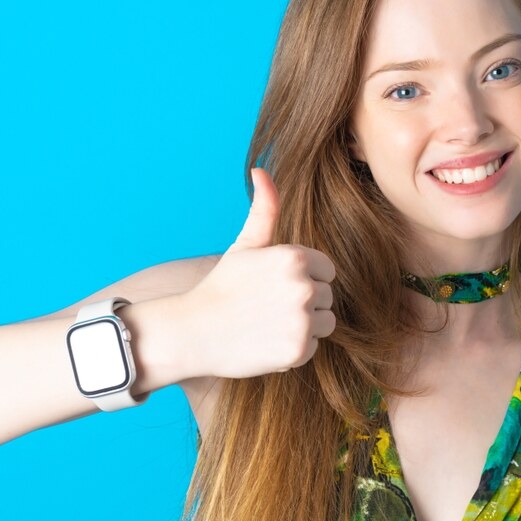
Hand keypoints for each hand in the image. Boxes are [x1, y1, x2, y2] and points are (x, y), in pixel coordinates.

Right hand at [173, 168, 336, 379]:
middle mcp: (304, 286)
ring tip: (269, 324)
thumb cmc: (221, 286)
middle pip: (327, 296)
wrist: (192, 331)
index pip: (327, 270)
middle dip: (304, 303)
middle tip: (268, 307)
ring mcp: (302, 320)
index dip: (304, 278)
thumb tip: (261, 170)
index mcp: (295, 257)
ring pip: (325, 322)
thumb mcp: (245, 245)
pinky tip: (267, 342)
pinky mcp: (299, 350)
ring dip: (304, 326)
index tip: (275, 286)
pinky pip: (314, 347)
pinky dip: (294, 349)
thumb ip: (265, 209)